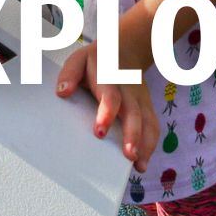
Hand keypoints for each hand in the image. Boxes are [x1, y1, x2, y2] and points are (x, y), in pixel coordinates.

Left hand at [55, 42, 158, 171]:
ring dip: (145, 144)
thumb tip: (62, 92)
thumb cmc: (96, 60)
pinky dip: (151, 145)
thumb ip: (70, 74)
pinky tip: (142, 162)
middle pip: (134, 113)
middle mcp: (128, 90)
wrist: (124, 49)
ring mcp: (140, 99)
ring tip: (138, 165)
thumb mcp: (79, 59)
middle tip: (128, 155)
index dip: (107, 114)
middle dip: (133, 135)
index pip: (111, 97)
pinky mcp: (147, 106)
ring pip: (148, 122)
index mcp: (109, 78)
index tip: (99, 132)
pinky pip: (153, 126)